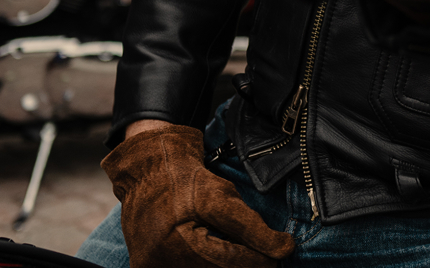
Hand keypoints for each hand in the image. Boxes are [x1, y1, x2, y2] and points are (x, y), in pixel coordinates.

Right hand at [101, 124, 294, 267]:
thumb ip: (251, 226)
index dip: (260, 259)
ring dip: (224, 263)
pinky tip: (213, 249)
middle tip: (260, 250)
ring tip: (232, 245)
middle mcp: (158, 263)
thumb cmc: (181, 180)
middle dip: (242, 262)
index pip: (231, 264)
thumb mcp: (219, 196)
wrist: (145, 172)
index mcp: (176, 245)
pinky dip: (206, 262)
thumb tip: (284, 250)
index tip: (280, 253)